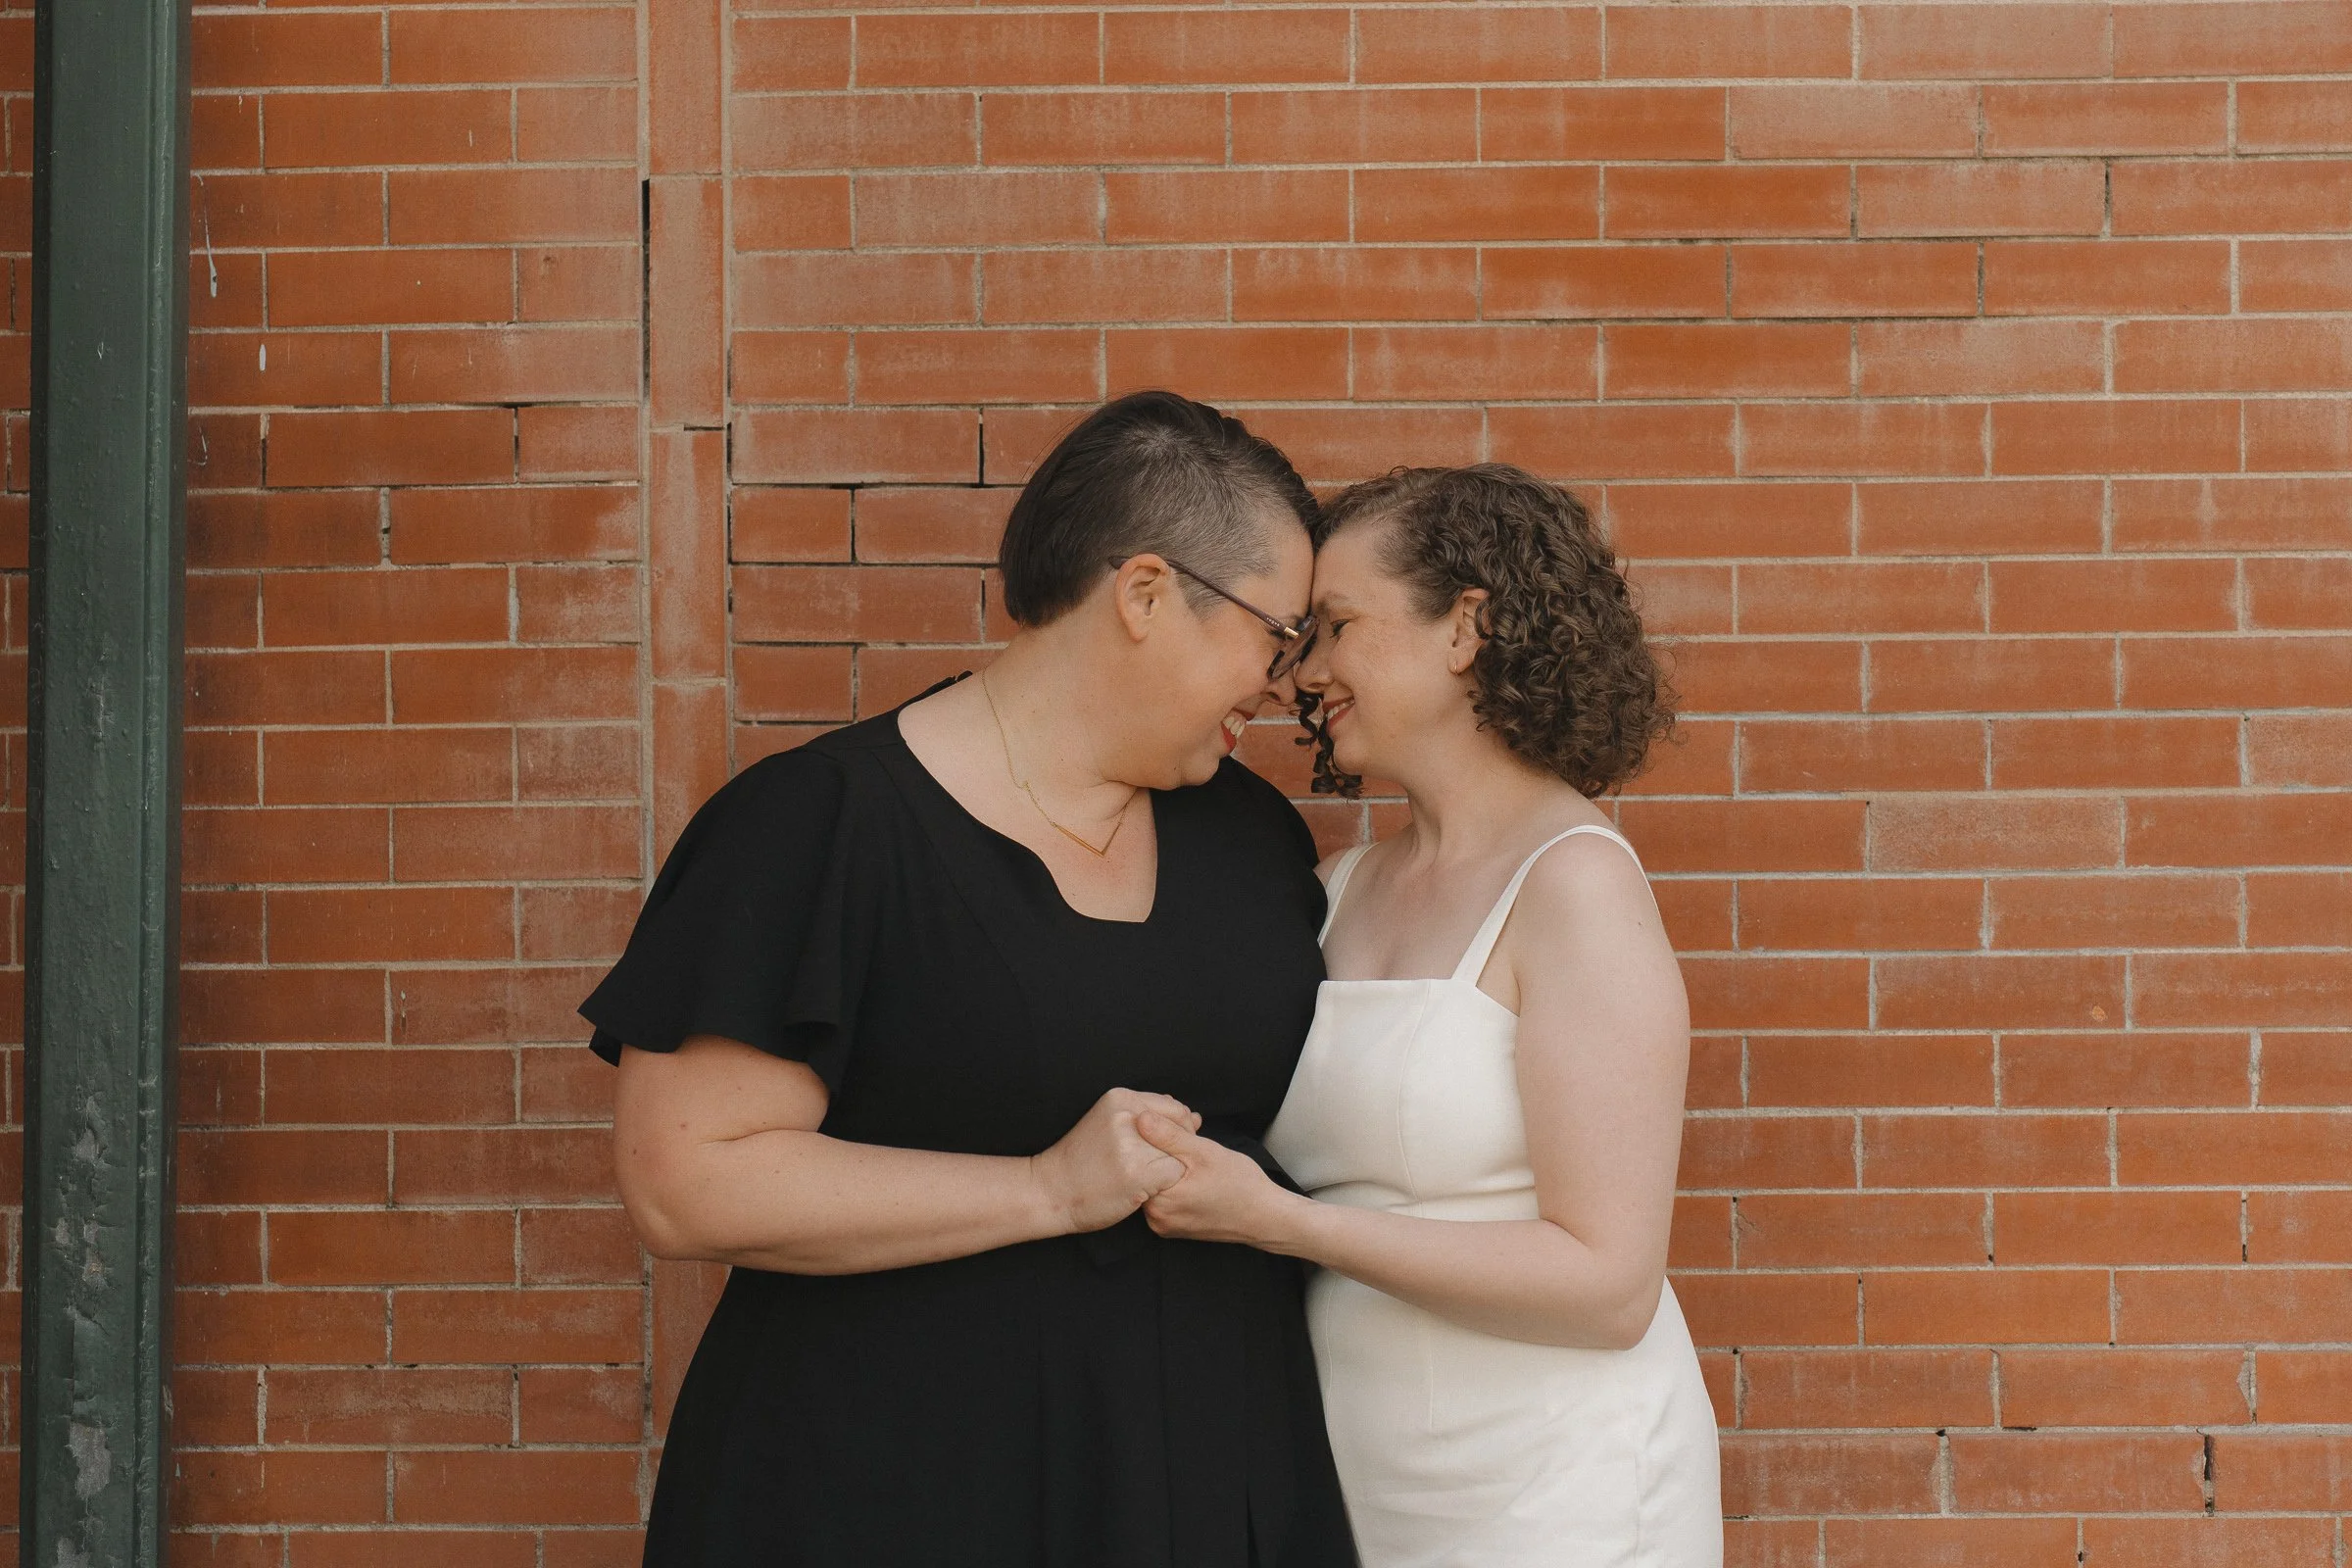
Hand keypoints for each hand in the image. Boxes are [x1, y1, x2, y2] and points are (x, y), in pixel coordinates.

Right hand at [1031, 1089, 1199, 1234]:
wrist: (1050, 1191)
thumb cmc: (1084, 1160)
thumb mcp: (1111, 1124)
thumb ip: (1150, 1116)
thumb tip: (1195, 1116)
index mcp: (1121, 1097)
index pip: (1175, 1109)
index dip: (1176, 1132)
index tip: (1158, 1150)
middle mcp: (1128, 1114)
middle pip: (1181, 1130)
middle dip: (1174, 1150)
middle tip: (1147, 1166)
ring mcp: (1133, 1143)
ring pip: (1179, 1153)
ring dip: (1167, 1169)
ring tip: (1138, 1177)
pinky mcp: (1138, 1172)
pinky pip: (1174, 1175)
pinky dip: (1163, 1186)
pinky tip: (1140, 1189)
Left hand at [1137, 1113, 1304, 1247]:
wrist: (1265, 1217)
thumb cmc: (1240, 1185)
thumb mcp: (1205, 1152)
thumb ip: (1170, 1136)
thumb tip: (1140, 1118)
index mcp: (1159, 1201)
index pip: (1140, 1160)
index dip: (1154, 1137)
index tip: (1175, 1128)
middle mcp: (1155, 1218)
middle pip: (1147, 1173)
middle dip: (1162, 1150)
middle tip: (1188, 1136)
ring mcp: (1163, 1225)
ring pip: (1156, 1184)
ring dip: (1168, 1165)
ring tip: (1194, 1155)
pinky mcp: (1173, 1227)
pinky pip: (1165, 1198)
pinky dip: (1174, 1182)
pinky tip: (1193, 1173)